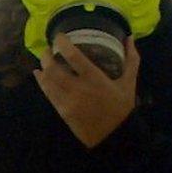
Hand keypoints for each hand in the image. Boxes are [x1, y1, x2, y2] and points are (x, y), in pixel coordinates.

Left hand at [33, 33, 139, 147]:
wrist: (113, 136)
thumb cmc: (121, 108)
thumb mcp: (129, 83)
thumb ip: (131, 60)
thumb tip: (129, 37)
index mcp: (94, 79)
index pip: (73, 56)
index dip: (62, 43)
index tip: (59, 36)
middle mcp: (78, 89)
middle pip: (53, 68)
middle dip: (46, 56)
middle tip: (48, 49)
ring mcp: (68, 101)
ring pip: (47, 81)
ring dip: (42, 67)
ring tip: (44, 60)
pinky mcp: (62, 111)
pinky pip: (47, 93)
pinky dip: (41, 82)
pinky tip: (40, 75)